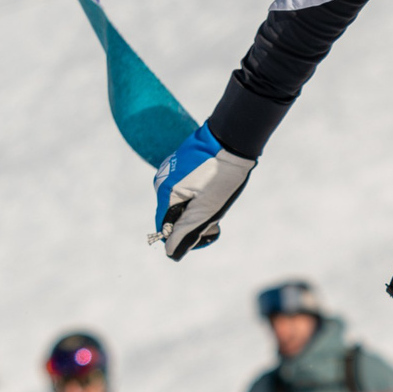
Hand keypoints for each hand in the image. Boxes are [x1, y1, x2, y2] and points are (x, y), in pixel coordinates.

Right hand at [151, 122, 255, 258]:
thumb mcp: (207, 209)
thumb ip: (187, 231)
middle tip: (216, 215)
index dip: (184, 237)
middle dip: (193, 222)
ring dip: (196, 209)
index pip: (164, 229)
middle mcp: (161, 183)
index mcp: (166, 194)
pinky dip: (197, 195)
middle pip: (172, 216)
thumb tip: (171, 252)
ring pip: (179, 203)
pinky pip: (183, 189)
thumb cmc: (221, 175)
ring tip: (217, 198)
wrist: (231, 139)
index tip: (206, 231)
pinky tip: (213, 187)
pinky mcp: (178, 165)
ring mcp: (169, 172)